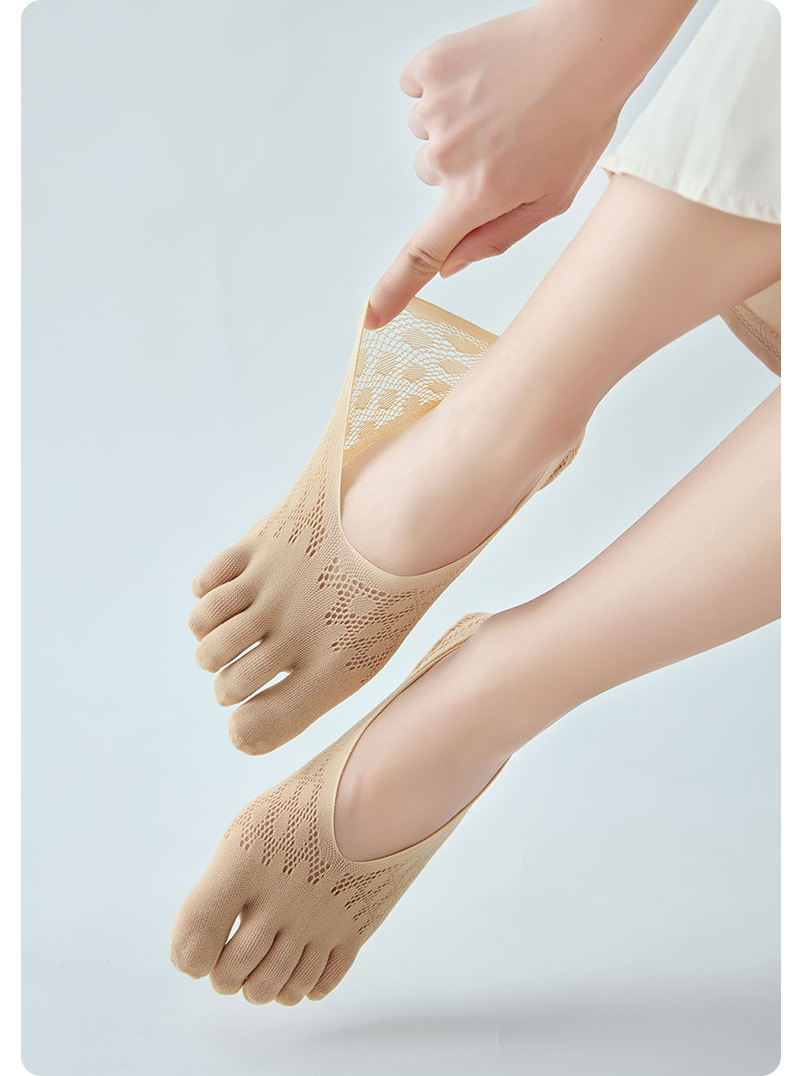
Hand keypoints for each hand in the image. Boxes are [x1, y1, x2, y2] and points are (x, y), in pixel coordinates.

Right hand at [366, 0, 672, 328]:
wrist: (589, 45)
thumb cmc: (579, 122)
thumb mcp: (552, 199)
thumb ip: (495, 238)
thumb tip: (450, 267)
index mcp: (479, 196)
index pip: (423, 256)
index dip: (393, 291)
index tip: (371, 316)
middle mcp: (449, 157)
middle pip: (428, 176)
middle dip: (457, 165)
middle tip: (504, 139)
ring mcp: (436, 109)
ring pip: (424, 133)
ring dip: (452, 124)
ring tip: (498, 104)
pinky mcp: (431, 67)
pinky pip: (415, 88)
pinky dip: (440, 86)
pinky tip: (479, 78)